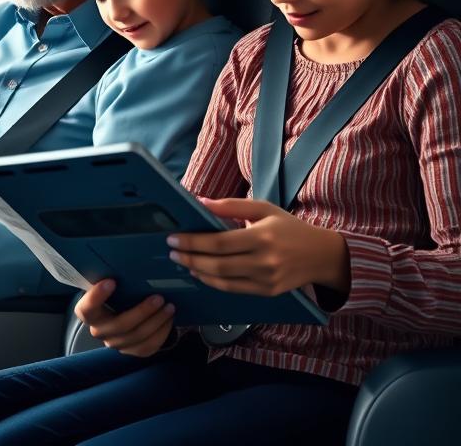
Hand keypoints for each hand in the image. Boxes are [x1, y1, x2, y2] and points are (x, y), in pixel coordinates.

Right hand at [75, 281, 174, 356]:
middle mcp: (99, 331)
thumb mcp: (106, 284)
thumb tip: (124, 261)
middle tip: (159, 298)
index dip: (97, 297)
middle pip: (120, 325)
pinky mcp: (131, 351)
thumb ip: (109, 278)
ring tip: (169, 307)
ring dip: (156, 322)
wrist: (116, 311)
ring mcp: (115, 343)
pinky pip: (148, 347)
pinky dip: (161, 333)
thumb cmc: (112, 292)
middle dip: (142, 311)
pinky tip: (169, 320)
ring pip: (137, 336)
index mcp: (87, 312)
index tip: (111, 281)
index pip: (87, 308)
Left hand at [166, 198, 349, 296]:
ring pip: (224, 280)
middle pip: (218, 264)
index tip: (173, 238)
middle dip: (190, 258)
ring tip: (182, 262)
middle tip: (171, 252)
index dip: (193, 242)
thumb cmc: (289, 227)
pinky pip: (235, 289)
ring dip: (198, 272)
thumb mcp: (263, 208)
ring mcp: (267, 280)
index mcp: (262, 237)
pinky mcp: (268, 292)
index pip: (219, 242)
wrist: (322, 255)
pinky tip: (201, 274)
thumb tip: (199, 202)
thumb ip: (230, 206)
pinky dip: (214, 283)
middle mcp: (264, 261)